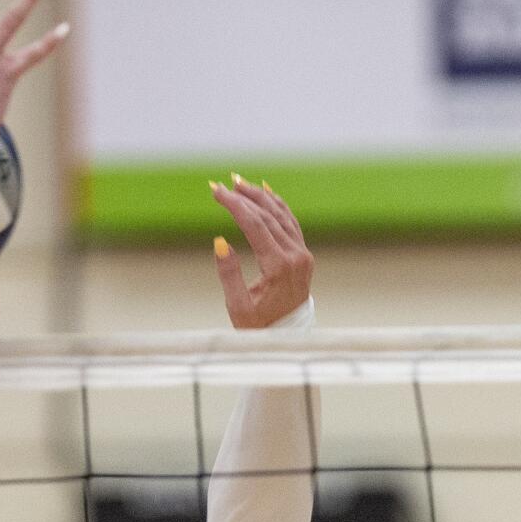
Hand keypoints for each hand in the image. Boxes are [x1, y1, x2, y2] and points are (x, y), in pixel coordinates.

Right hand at [210, 175, 313, 329]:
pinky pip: (290, 223)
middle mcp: (295, 256)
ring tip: (240, 183)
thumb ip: (229, 274)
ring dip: (260, 197)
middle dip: (244, 197)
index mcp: (278, 268)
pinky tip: (266, 192)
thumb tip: (219, 242)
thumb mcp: (237, 307)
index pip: (254, 226)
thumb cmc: (258, 327)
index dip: (234, 205)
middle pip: (268, 216)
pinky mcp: (304, 254)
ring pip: (281, 215)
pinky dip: (278, 206)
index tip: (216, 191)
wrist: (287, 338)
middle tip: (224, 183)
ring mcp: (302, 254)